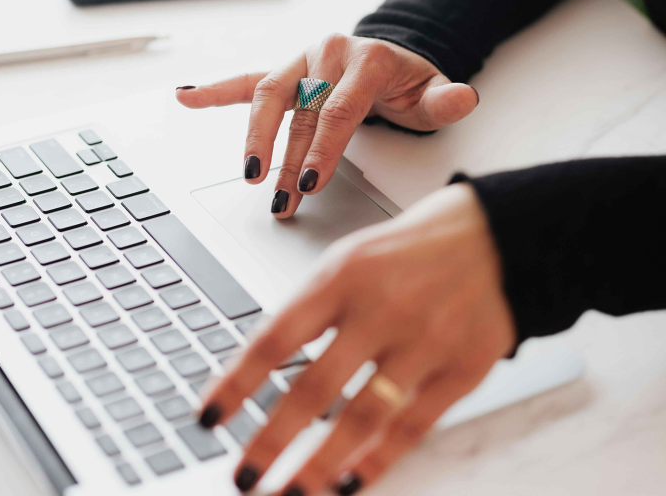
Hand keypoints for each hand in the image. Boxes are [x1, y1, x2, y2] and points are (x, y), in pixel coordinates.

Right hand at [176, 34, 478, 216]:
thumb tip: (462, 97)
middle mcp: (328, 54)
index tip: (308, 184)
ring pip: (269, 97)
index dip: (321, 149)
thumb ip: (446, 99)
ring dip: (254, 138)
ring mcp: (302, 61)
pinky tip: (186, 97)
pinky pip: (247, 80)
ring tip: (249, 175)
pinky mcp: (285, 71)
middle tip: (280, 197)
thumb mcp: (433, 93)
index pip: (336, 109)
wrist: (392, 59)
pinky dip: (216, 90)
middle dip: (287, 158)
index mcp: (365, 59)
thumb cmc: (409, 84)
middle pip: (299, 110)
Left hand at [198, 184, 514, 494]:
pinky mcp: (462, 368)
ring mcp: (424, 341)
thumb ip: (314, 307)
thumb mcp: (350, 257)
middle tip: (244, 475)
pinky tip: (352, 481)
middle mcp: (380, 309)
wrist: (494, 235)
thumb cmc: (410, 248)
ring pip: (362, 419)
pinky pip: (414, 426)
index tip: (210, 417)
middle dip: (271, 441)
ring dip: (319, 466)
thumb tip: (266, 363)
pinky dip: (380, 460)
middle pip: (314, 389)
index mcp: (342, 276)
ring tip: (290, 493)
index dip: (237, 383)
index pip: (275, 338)